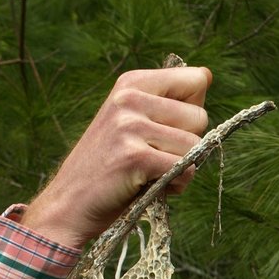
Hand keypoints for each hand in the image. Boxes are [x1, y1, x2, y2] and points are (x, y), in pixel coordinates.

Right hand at [20, 66, 212, 248]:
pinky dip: (176, 185)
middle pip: (200, 117)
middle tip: (153, 156)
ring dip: (181, 168)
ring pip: (195, 146)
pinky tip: (151, 186)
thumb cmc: (111, 165)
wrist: (70, 203)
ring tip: (150, 172)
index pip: (196, 80)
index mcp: (131, 83)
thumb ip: (170, 101)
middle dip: (187, 144)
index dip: (192, 111)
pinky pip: (186, 169)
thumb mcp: (133, 121)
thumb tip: (208, 75)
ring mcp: (130, 125)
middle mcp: (129, 98)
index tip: (166, 127)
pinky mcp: (135, 156)